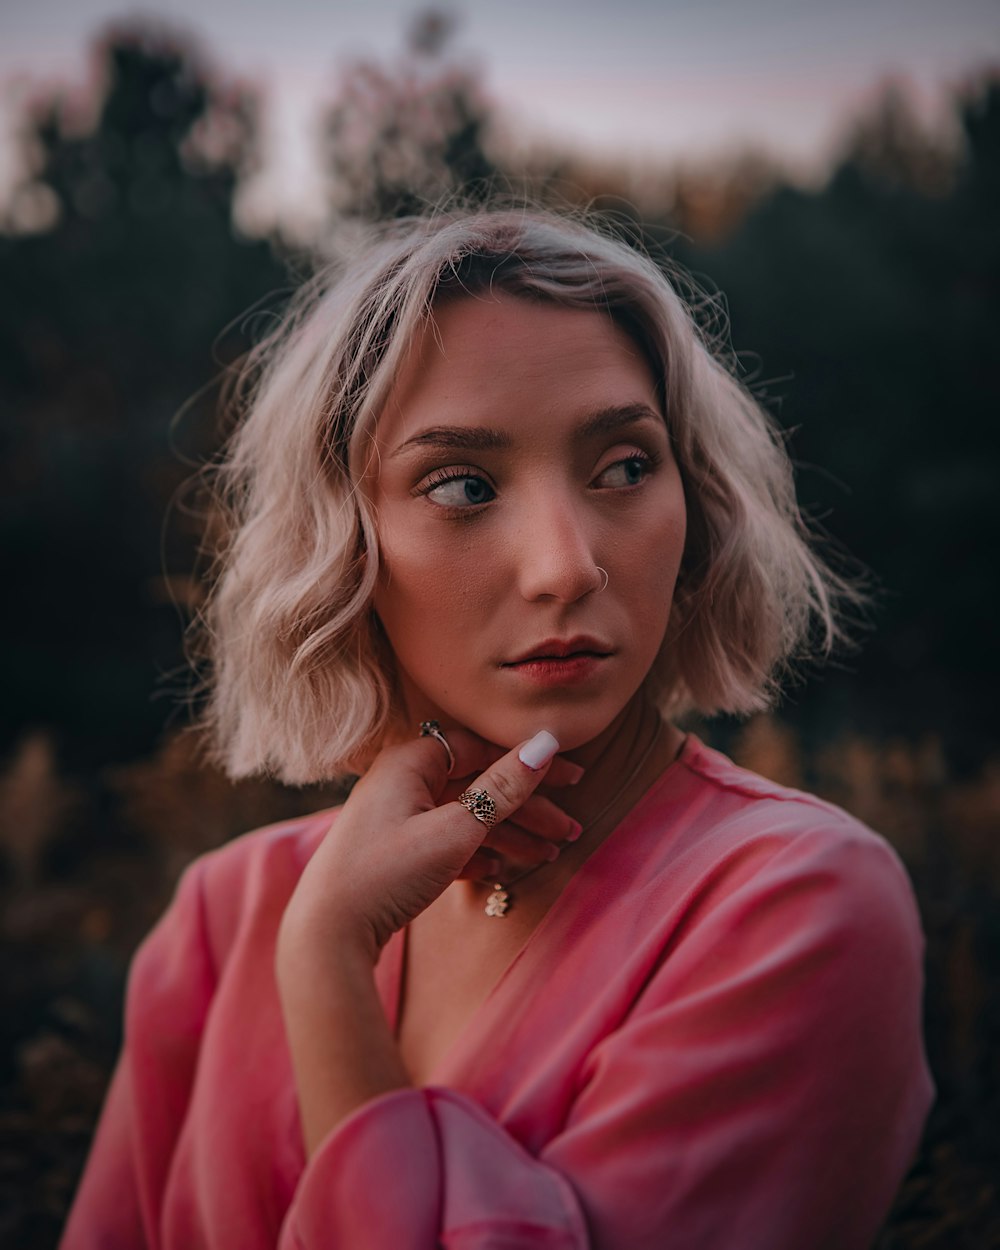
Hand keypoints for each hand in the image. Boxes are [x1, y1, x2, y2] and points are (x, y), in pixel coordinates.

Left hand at [276, 728, 582, 967]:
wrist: (327, 935)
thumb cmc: (386, 873)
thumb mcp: (454, 830)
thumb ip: (502, 787)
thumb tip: (544, 743)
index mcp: (410, 762)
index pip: (480, 748)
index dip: (528, 762)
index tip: (571, 778)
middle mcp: (402, 782)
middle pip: (478, 784)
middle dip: (527, 808)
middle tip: (570, 829)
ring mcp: (396, 819)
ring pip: (466, 817)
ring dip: (510, 834)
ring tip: (550, 856)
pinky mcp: (395, 853)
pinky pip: (448, 842)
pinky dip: (478, 854)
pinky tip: (503, 871)